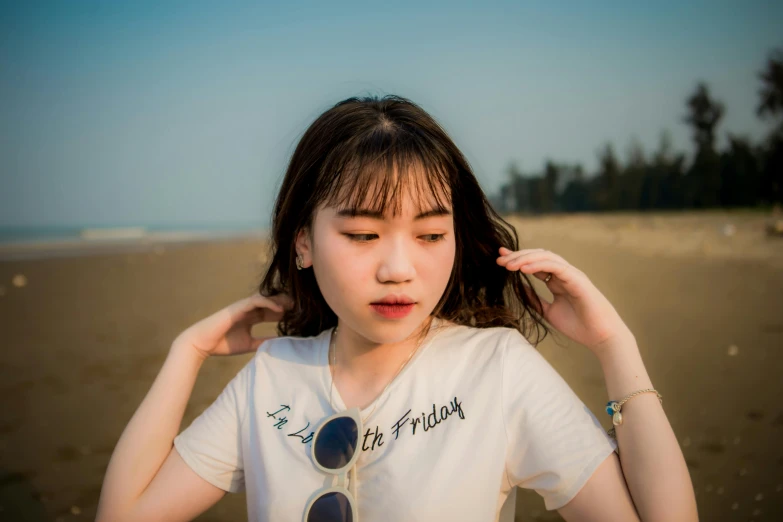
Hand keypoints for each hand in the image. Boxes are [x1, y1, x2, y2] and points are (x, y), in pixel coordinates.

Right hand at [173, 292, 292, 359]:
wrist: (201, 344)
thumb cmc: (222, 344)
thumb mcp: (249, 344)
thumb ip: (264, 342)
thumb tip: (281, 345)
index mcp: (251, 316)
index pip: (272, 311)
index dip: (286, 313)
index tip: (300, 317)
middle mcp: (249, 309)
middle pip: (272, 302)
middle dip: (287, 304)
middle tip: (303, 309)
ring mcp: (243, 306)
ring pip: (266, 298)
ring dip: (281, 301)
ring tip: (295, 307)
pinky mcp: (238, 307)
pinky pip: (256, 300)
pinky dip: (269, 303)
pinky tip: (280, 309)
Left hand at [497, 247, 633, 354]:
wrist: (601, 337)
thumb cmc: (579, 326)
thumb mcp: (548, 312)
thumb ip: (534, 299)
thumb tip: (518, 289)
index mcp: (557, 281)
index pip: (534, 264)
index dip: (517, 260)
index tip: (499, 259)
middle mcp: (564, 274)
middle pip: (538, 256)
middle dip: (517, 255)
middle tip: (499, 258)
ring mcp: (572, 275)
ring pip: (546, 257)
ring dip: (526, 258)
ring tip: (508, 264)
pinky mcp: (578, 279)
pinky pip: (556, 267)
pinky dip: (539, 265)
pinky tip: (523, 268)